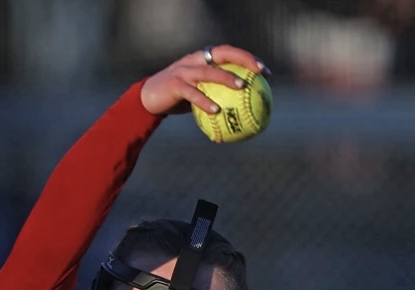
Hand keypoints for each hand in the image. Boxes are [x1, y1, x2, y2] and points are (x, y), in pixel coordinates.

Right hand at [140, 45, 268, 116]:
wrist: (149, 99)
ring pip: (209, 71)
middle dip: (243, 59)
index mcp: (202, 59)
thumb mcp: (199, 93)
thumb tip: (242, 111)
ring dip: (226, 77)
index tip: (265, 72)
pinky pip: (193, 93)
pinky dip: (205, 101)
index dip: (248, 58)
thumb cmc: (179, 98)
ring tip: (241, 86)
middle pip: (223, 53)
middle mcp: (195, 60)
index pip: (229, 53)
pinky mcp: (174, 84)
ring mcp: (184, 70)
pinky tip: (217, 111)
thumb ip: (216, 95)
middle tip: (258, 72)